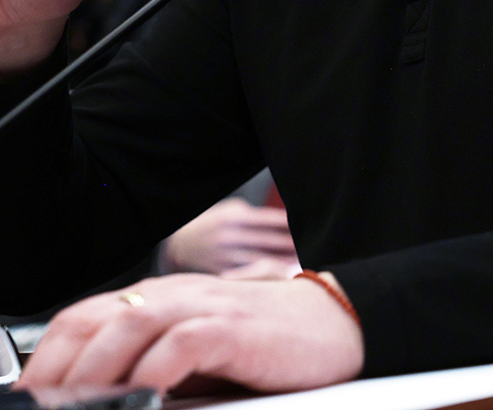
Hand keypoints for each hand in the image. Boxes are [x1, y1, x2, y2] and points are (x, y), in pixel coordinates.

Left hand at [17, 272, 363, 393]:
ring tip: (72, 406)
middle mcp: (174, 297)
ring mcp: (203, 308)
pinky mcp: (233, 329)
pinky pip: (180, 344)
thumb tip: (99, 403)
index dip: (41, 360)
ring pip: (126, 329)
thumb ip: (150, 372)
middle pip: (93, 321)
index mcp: (158, 302)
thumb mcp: (195, 359)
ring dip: (90, 373)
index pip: (81, 319)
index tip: (21, 399)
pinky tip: (139, 396)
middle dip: (52, 369)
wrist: (336, 323)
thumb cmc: (265, 345)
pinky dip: (152, 372)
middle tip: (34, 407)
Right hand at [162, 198, 299, 274]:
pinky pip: (247, 278)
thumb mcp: (231, 211)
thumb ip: (256, 217)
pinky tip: (282, 281)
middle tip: (315, 249)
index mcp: (235, 217)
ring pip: (262, 262)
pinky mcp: (219, 274)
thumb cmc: (213, 225)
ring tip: (304, 266)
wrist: (177, 245)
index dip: (292, 227)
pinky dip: (266, 279)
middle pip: (270, 242)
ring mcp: (223, 256)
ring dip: (284, 264)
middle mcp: (229, 236)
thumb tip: (287, 224)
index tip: (311, 229)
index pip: (272, 221)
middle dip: (293, 246)